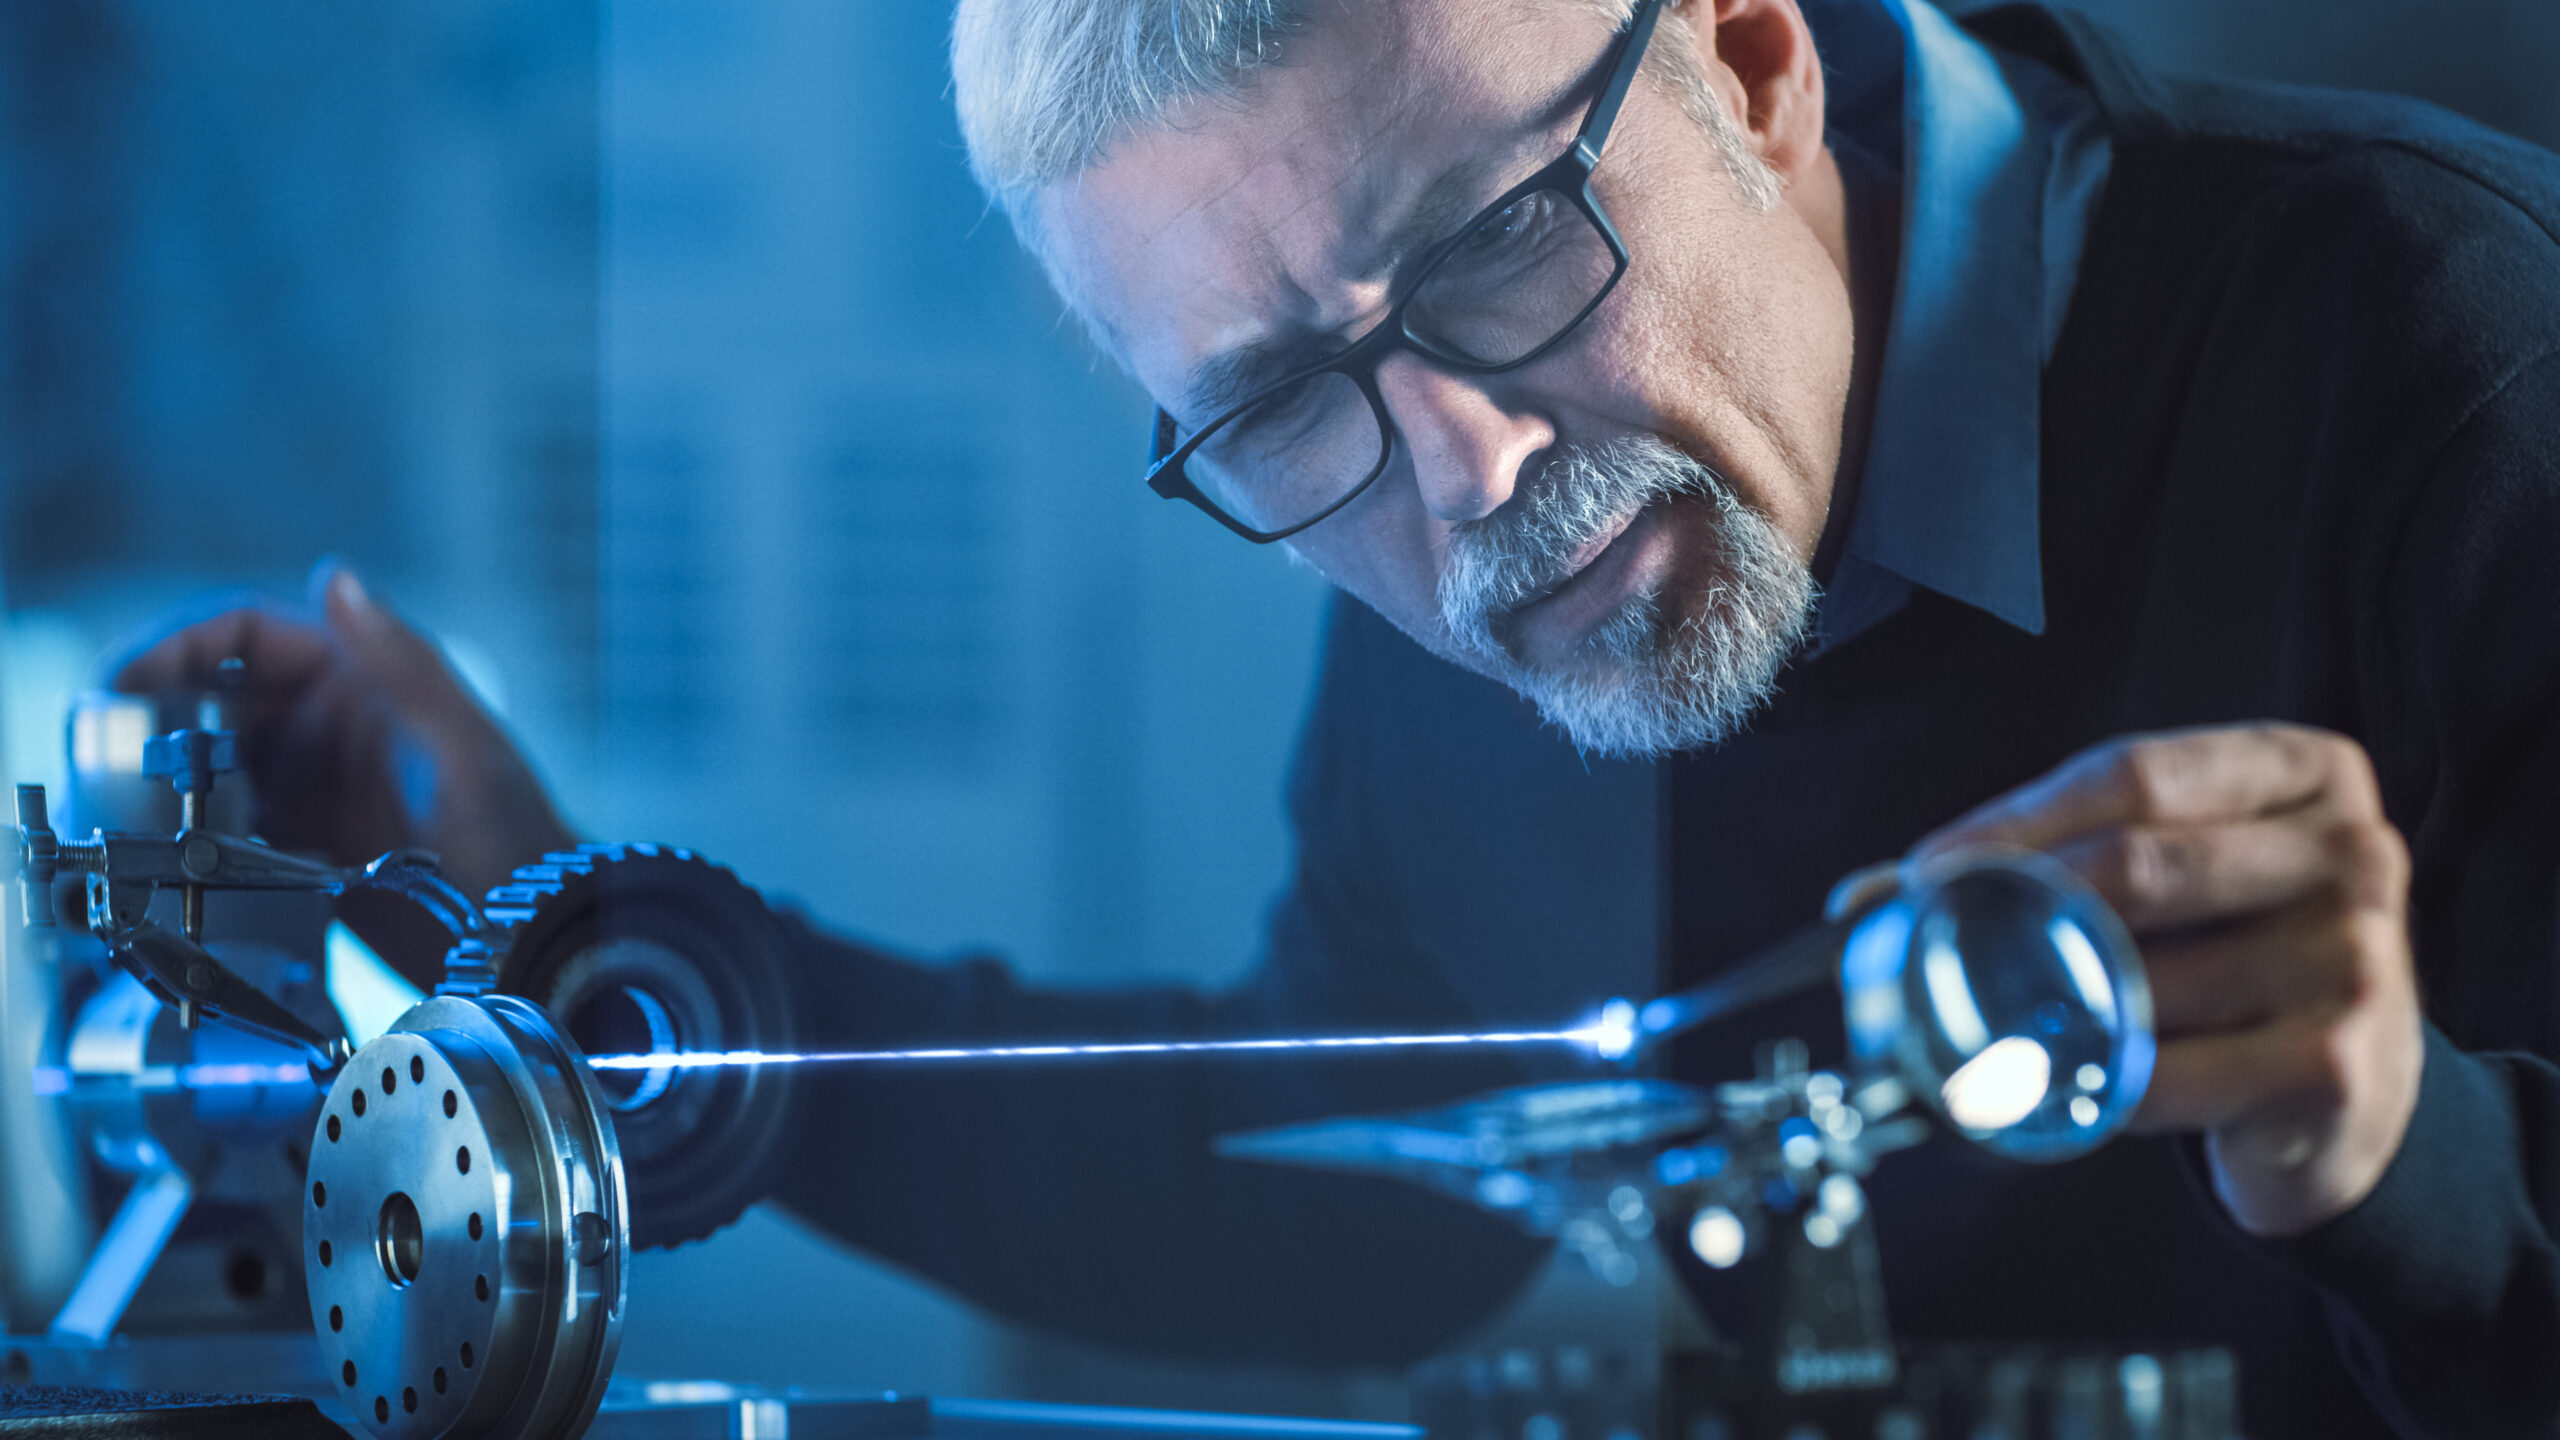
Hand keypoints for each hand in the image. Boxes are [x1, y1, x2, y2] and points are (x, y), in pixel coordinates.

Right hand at [113, 565, 578, 943]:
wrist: (531, 935)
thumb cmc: (519, 837)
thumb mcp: (462, 746)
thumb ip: (402, 664)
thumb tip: (337, 579)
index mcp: (363, 680)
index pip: (244, 634)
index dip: (177, 646)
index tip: (127, 680)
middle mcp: (327, 725)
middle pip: (210, 697)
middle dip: (153, 713)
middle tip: (107, 750)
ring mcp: (310, 786)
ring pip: (206, 762)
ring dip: (163, 776)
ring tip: (124, 803)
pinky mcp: (299, 847)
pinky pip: (222, 827)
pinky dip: (189, 832)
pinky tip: (170, 851)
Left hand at [1909, 723, 2423, 1236]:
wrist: (2357, 1098)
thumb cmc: (2240, 963)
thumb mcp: (2174, 881)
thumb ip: (2049, 859)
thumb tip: (1868, 897)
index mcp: (2307, 771)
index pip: (2131, 773)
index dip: (2013, 822)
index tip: (1925, 871)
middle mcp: (2350, 851)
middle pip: (2136, 864)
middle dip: (2016, 908)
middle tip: (1936, 946)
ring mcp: (2353, 957)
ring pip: (2141, 977)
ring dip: (2050, 1010)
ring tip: (1994, 1027)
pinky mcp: (2332, 1062)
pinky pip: (2161, 1072)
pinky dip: (2090, 1084)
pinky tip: (2060, 1087)